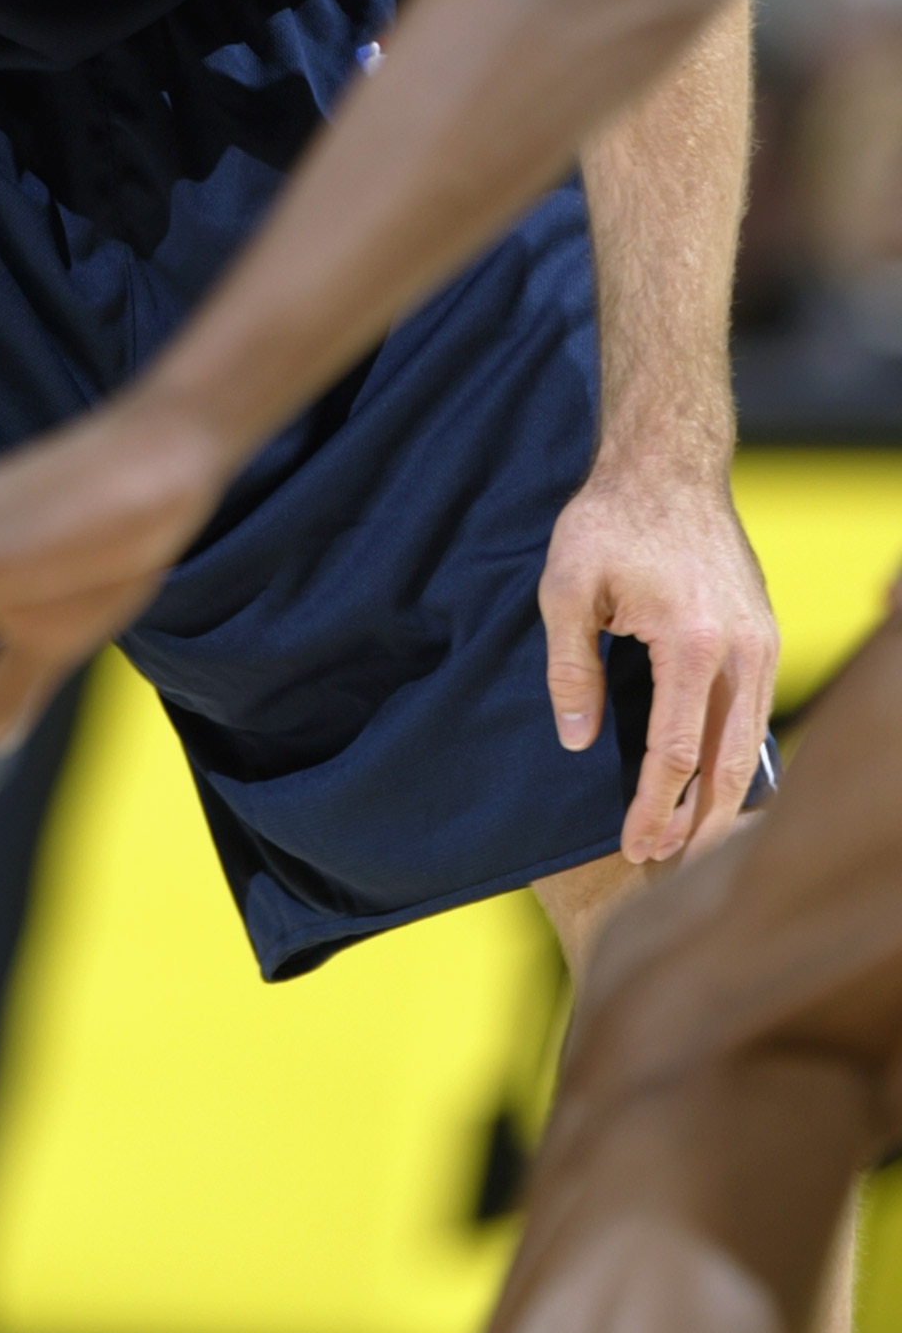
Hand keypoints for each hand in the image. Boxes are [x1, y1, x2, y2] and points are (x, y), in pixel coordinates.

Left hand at [537, 450, 776, 865]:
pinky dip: (737, 758)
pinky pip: (756, 713)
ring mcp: (762, 643)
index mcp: (690, 642)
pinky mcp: (765, 635)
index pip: (676, 752)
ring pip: (750, 745)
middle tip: (664, 866)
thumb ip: (570, 669)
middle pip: (727, 765)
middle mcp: (741, 650)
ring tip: (689, 843)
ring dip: (723, 801)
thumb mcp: (567, 587)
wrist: (667, 465)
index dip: (655, 807)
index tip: (634, 846)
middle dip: (698, 825)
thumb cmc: (610, 520)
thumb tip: (576, 742)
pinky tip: (713, 785)